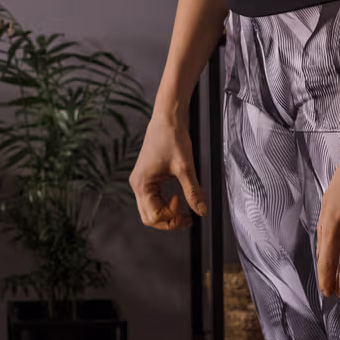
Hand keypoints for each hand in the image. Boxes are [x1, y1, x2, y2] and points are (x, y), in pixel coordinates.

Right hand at [130, 110, 206, 229]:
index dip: (171, 221)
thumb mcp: (185, 168)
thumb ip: (193, 192)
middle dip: (169, 220)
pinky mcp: (148, 177)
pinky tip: (178, 196)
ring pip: (152, 209)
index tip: (188, 216)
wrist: (167, 118)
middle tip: (187, 216)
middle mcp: (138, 184)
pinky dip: (166, 202)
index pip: (153, 217)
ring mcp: (142, 181)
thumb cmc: (172, 137)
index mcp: (142, 184)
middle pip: (149, 216)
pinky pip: (154, 198)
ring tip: (184, 205)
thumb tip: (201, 211)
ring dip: (168, 211)